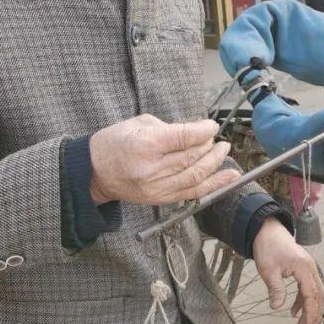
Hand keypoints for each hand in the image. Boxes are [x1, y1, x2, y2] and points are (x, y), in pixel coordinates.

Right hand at [88, 115, 239, 205]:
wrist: (94, 172)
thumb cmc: (115, 143)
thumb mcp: (138, 123)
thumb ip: (169, 128)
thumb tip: (196, 132)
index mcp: (146, 144)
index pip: (184, 137)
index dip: (204, 131)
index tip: (212, 126)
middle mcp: (152, 168)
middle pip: (192, 157)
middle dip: (209, 146)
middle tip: (216, 139)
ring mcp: (157, 187)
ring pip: (196, 176)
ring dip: (215, 164)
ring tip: (224, 153)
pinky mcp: (160, 199)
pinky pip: (192, 193)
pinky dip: (213, 185)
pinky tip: (229, 177)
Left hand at [252, 217, 323, 323]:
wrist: (267, 230)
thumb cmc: (267, 247)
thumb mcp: (268, 270)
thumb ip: (275, 289)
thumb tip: (276, 307)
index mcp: (303, 268)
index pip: (311, 295)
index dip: (309, 313)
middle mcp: (310, 268)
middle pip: (318, 295)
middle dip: (314, 314)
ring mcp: (308, 267)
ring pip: (315, 292)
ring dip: (310, 308)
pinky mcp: (303, 268)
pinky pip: (308, 287)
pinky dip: (303, 300)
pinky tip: (294, 310)